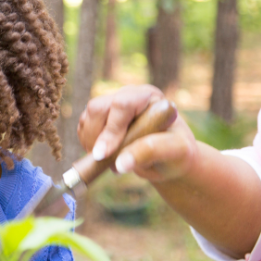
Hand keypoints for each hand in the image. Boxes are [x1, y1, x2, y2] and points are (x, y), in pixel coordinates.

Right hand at [78, 85, 197, 182]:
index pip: (122, 104)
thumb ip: (150, 152)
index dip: (110, 130)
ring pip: (86, 118)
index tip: (103, 155)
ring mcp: (111, 105)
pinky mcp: (99, 118)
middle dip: (97, 137)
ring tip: (108, 159)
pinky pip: (82, 127)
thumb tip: (119, 164)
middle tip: (105, 159)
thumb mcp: (175, 151)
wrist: (169, 158)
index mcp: (148, 97)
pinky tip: (104, 154)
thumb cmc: (177, 153)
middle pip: (98, 108)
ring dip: (90, 142)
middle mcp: (127, 96)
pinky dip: (87, 143)